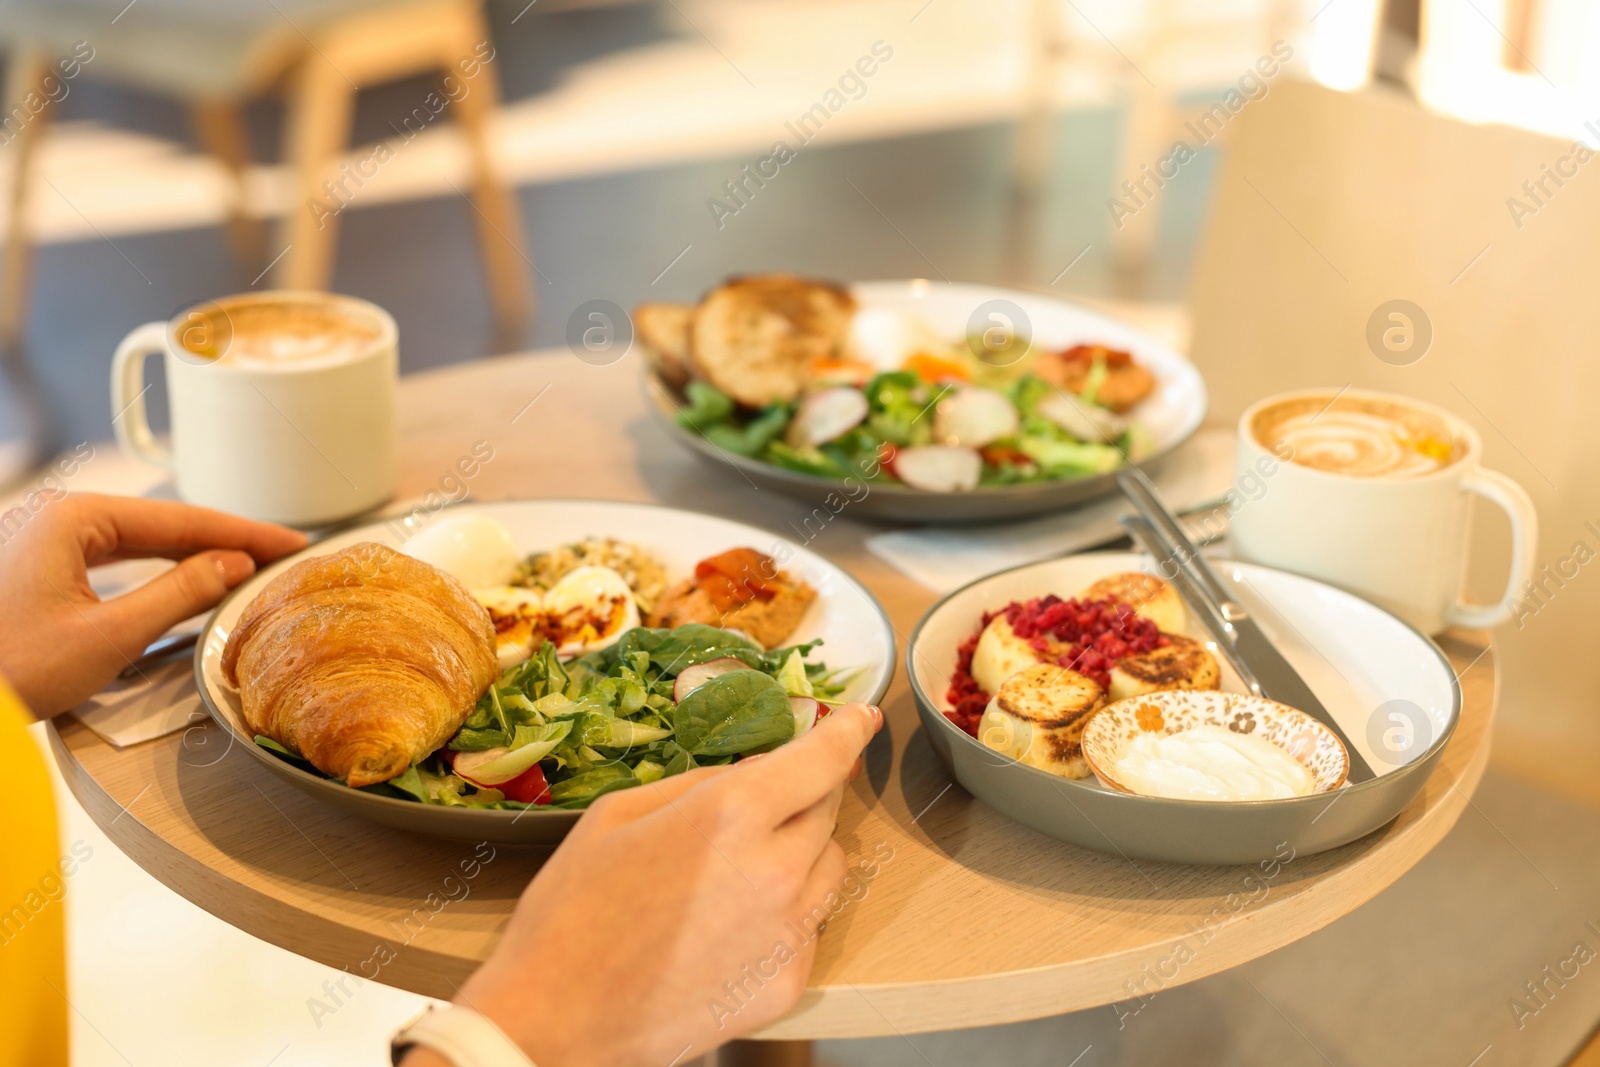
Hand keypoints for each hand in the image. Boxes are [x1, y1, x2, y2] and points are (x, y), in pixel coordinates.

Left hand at [0, 492, 306, 715]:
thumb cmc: (6, 670)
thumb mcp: (108, 637)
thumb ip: (179, 594)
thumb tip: (230, 565)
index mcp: (72, 517)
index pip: (182, 518)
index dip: (243, 533)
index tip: (289, 541)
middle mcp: (56, 515)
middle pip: (162, 522)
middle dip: (223, 539)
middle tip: (278, 553)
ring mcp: (43, 538)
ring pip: (139, 537)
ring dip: (192, 552)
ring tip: (244, 563)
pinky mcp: (36, 564)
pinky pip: (112, 553)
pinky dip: (157, 565)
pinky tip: (185, 575)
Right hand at [434, 701, 883, 1066]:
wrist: (557, 1022)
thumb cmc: (572, 912)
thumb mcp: (618, 814)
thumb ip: (697, 784)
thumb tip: (751, 773)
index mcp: (732, 815)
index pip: (821, 760)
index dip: (847, 732)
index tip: (863, 718)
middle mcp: (777, 870)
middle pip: (828, 811)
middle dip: (808, 793)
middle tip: (773, 796)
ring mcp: (788, 933)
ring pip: (829, 868)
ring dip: (802, 851)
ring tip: (742, 865)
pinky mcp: (787, 982)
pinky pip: (809, 925)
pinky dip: (787, 912)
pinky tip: (732, 923)